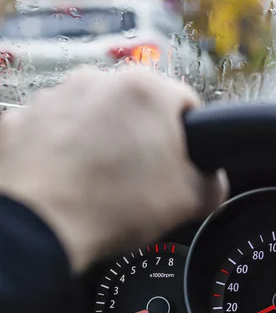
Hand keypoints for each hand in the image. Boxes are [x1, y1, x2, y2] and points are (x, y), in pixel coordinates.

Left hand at [0, 67, 228, 271]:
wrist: (39, 230)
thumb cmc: (113, 207)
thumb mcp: (189, 202)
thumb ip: (216, 184)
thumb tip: (214, 181)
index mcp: (146, 91)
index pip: (186, 103)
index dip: (188, 137)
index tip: (178, 160)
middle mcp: (99, 81)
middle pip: (138, 107)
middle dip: (143, 135)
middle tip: (141, 174)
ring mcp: (55, 96)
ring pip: (95, 113)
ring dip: (103, 137)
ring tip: (102, 177)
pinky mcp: (22, 117)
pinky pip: (57, 127)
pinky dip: (65, 146)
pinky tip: (71, 176)